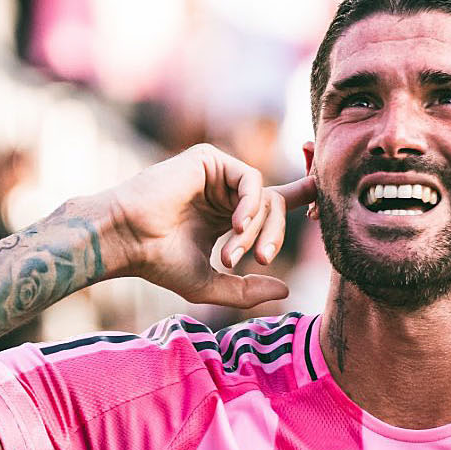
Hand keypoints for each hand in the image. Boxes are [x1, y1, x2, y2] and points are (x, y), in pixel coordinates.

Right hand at [102, 143, 315, 308]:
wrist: (127, 240)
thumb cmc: (159, 262)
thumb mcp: (210, 284)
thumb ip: (247, 290)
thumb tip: (286, 290)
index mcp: (226, 217)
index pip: (273, 206)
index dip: (300, 201)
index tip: (323, 202)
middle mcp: (224, 193)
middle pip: (275, 207)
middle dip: (275, 236)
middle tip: (261, 260)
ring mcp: (218, 174)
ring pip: (265, 196)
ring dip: (257, 228)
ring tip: (233, 252)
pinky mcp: (210, 159)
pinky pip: (251, 179)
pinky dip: (251, 204)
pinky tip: (235, 224)